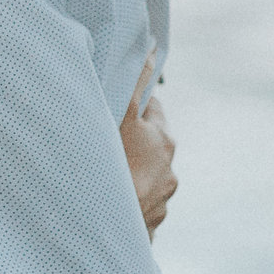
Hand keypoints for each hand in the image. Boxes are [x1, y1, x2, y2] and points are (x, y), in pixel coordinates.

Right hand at [121, 59, 177, 238]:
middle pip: (149, 146)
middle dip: (131, 143)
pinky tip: (105, 204)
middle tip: (104, 143)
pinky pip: (137, 210)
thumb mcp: (122, 113)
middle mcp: (170, 171)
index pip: (152, 110)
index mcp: (164, 141)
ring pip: (143, 179)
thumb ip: (136, 80)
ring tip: (103, 178)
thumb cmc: (114, 162)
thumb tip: (154, 46)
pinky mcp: (150, 227)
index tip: (112, 108)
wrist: (106, 223)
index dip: (132, 107)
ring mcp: (160, 201)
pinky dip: (125, 205)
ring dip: (129, 176)